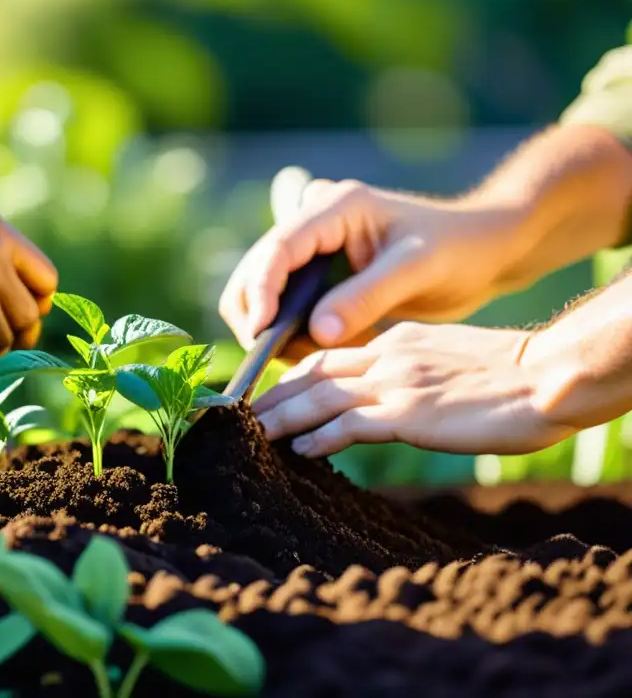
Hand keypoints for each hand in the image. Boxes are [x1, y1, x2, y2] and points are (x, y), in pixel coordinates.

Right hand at [219, 170, 524, 359]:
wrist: (483, 253)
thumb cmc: (459, 249)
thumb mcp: (418, 270)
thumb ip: (367, 297)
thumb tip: (317, 332)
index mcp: (335, 208)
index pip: (278, 247)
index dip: (262, 290)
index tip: (262, 330)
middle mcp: (314, 224)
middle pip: (255, 270)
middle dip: (258, 314)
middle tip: (281, 355)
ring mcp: (312, 252)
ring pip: (261, 293)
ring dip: (273, 330)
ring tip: (315, 357)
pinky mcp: (316, 278)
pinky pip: (284, 310)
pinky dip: (289, 336)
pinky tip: (322, 353)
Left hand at [252, 322, 577, 457]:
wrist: (548, 376)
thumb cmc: (510, 374)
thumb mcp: (448, 359)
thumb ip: (412, 370)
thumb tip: (391, 396)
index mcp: (397, 341)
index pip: (330, 355)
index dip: (294, 374)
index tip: (271, 391)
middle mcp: (388, 357)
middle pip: (312, 373)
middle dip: (273, 395)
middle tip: (242, 414)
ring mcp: (395, 384)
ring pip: (319, 397)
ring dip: (281, 417)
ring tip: (254, 434)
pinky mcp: (407, 413)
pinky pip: (348, 425)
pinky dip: (319, 437)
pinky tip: (300, 450)